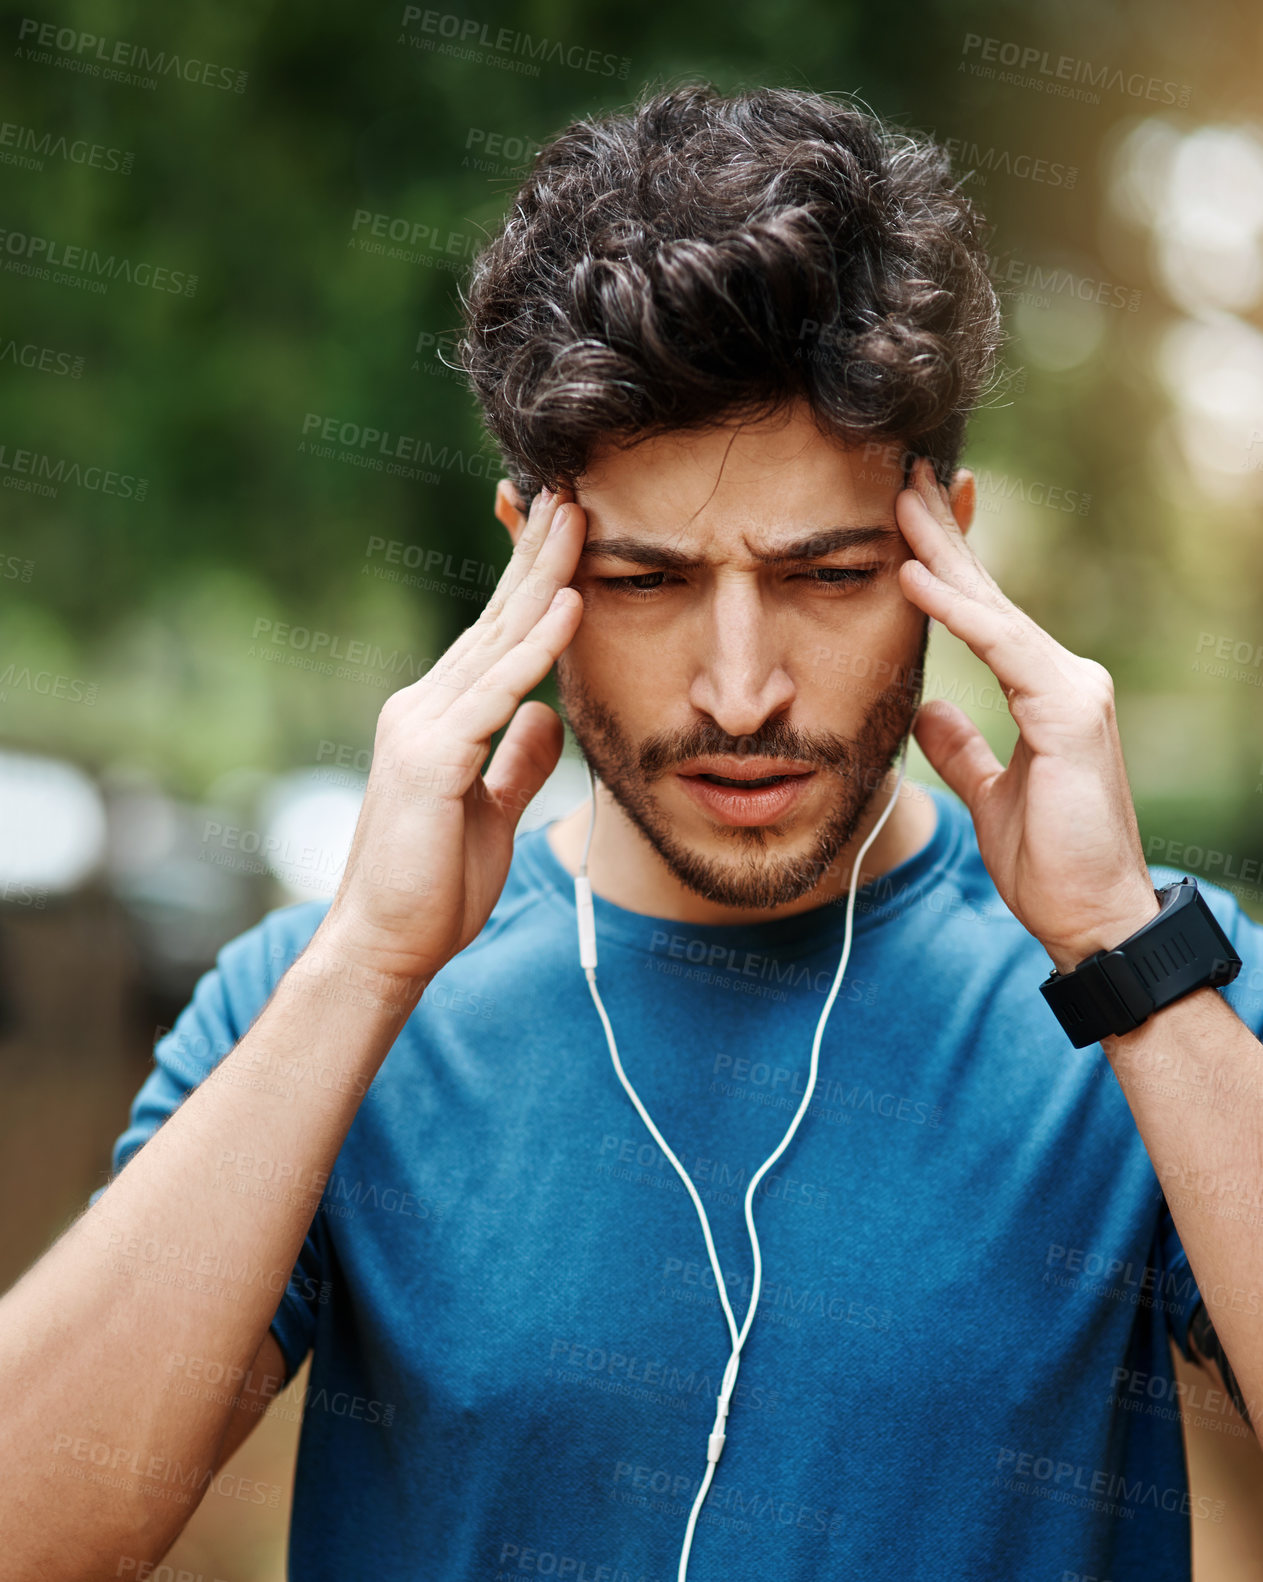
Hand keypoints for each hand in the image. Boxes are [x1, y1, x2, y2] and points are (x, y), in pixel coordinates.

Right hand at [315, 485, 585, 985]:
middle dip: (539, 554)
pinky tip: (567, 605)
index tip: (569, 531)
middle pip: (496, 619)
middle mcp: (424, 707)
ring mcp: (421, 728)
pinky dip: (535, 649)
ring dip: (543, 577)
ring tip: (579, 519)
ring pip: (496, 640)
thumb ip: (516, 761)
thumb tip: (547, 716)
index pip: (497, 637)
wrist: (385, 947)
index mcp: (440, 718)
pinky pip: (495, 693)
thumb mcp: (492, 812)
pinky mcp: (430, 759)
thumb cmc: (434, 888)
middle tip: (577, 491)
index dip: (533, 582)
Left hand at [894, 458, 1158, 973]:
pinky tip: (914, 577)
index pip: (985, 615)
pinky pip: (1000, 648)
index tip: (906, 520)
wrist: (1090, 916)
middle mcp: (1063, 677)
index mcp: (1043, 692)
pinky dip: (954, 611)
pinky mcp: (1069, 711)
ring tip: (897, 501)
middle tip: (900, 475)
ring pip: (994, 607)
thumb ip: (964, 748)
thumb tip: (928, 711)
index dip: (946, 565)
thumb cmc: (1049, 861)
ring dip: (941, 552)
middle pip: (989, 594)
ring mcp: (1073, 688)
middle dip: (941, 534)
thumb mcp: (989, 794)